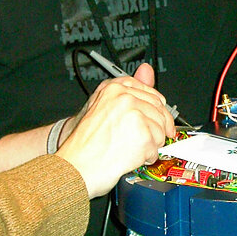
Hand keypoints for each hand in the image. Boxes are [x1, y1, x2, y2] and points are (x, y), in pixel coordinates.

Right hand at [57, 62, 175, 198]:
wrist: (76, 165)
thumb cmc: (84, 142)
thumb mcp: (102, 106)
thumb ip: (129, 90)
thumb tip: (147, 70)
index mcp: (114, 88)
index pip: (150, 92)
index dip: (156, 109)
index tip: (157, 117)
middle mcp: (125, 97)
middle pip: (158, 111)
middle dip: (155, 129)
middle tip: (143, 140)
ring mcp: (135, 115)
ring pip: (160, 130)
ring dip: (151, 145)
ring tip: (132, 150)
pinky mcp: (143, 134)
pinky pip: (156, 148)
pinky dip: (147, 157)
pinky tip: (132, 158)